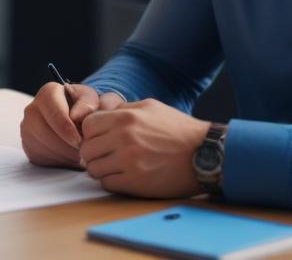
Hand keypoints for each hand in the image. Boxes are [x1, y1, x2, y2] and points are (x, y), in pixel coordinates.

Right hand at [20, 82, 124, 167]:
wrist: (78, 120)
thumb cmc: (85, 108)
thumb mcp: (92, 100)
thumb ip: (88, 103)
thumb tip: (76, 116)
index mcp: (48, 93)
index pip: (53, 112)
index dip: (67, 129)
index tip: (79, 141)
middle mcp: (33, 108)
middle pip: (45, 132)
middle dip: (66, 145)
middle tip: (82, 151)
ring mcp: (27, 128)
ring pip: (42, 147)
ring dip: (63, 155)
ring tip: (79, 154)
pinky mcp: (28, 145)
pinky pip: (39, 157)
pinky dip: (56, 161)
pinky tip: (69, 156)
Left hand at [79, 98, 210, 197]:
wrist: (204, 153)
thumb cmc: (179, 130)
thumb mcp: (151, 107)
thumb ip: (124, 109)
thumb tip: (102, 113)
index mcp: (125, 118)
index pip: (87, 126)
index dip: (92, 133)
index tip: (101, 138)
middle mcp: (123, 139)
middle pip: (87, 149)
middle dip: (94, 153)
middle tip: (106, 155)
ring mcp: (128, 162)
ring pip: (93, 169)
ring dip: (102, 169)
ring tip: (116, 167)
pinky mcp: (135, 183)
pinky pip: (107, 184)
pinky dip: (112, 182)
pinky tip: (125, 176)